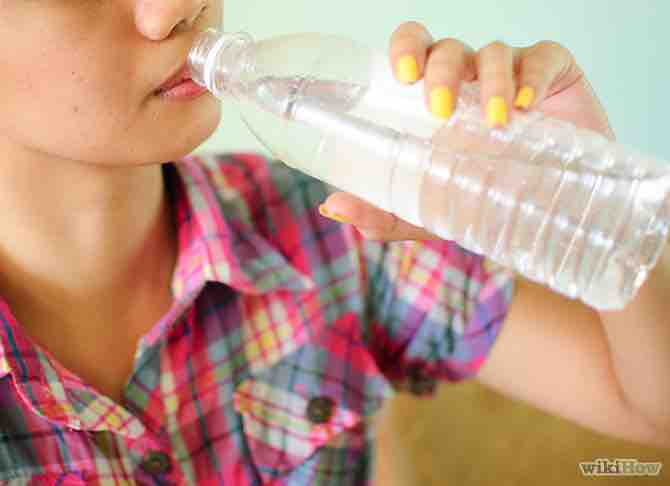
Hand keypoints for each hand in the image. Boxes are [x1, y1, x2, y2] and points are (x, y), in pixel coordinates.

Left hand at [318, 21, 614, 241]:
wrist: (546, 218)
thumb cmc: (482, 201)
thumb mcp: (427, 213)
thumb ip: (382, 211)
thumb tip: (331, 206)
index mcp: (433, 98)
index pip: (413, 52)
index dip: (405, 49)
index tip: (401, 74)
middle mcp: (469, 79)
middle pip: (446, 48)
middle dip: (440, 70)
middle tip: (440, 110)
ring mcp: (511, 73)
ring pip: (493, 53)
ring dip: (491, 81)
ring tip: (495, 123)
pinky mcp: (554, 75)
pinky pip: (543, 59)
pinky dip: (532, 78)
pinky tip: (526, 106)